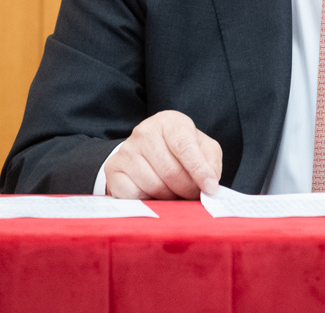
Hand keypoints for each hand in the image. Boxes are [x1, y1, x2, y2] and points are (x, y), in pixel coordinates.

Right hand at [103, 110, 221, 199]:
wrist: (148, 152)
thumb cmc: (180, 151)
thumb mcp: (202, 149)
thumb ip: (210, 163)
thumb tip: (209, 186)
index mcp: (169, 122)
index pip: (184, 147)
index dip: (199, 170)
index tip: (210, 188)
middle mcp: (145, 132)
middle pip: (170, 171)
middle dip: (187, 189)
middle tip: (193, 196)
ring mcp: (126, 150)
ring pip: (154, 185)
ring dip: (170, 197)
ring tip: (175, 193)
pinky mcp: (113, 169)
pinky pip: (134, 195)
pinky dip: (149, 201)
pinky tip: (154, 194)